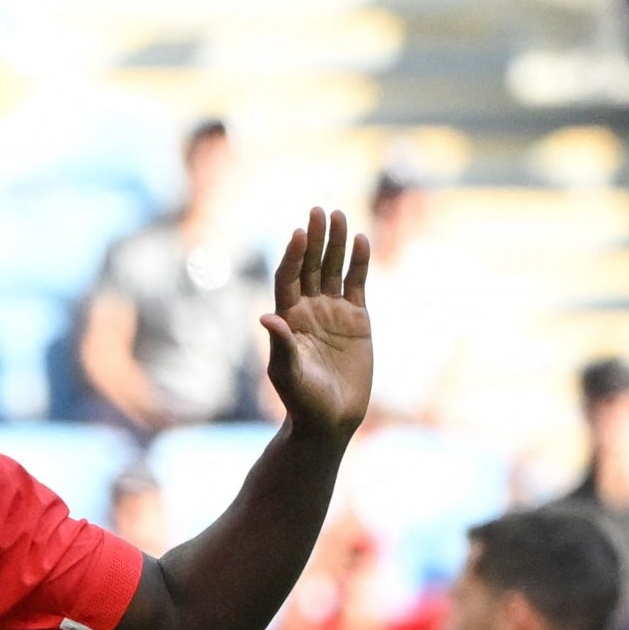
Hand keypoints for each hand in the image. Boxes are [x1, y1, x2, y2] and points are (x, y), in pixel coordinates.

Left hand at [263, 207, 371, 447]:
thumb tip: (267, 318)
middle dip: (315, 239)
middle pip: (310, 266)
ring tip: (340, 215)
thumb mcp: (288, 375)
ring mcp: (333, 312)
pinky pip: (357, 284)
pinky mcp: (357, 320)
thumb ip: (282, 345)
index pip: (288, 278)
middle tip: (319, 210)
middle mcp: (309, 309)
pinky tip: (361, 240)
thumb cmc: (302, 400)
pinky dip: (359, 263)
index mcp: (288, 318)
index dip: (292, 255)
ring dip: (336, 244)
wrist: (331, 419)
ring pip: (334, 269)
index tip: (298, 233)